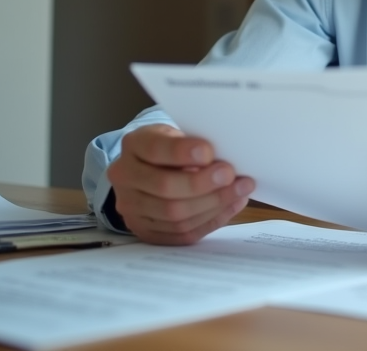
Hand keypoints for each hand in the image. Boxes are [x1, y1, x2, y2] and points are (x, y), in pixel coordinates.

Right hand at [105, 124, 254, 244]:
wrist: (150, 167)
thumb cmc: (172, 146)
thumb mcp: (178, 133)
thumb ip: (193, 143)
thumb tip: (221, 160)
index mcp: (133, 145)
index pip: (154, 149)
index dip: (182, 153)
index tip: (209, 152)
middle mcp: (125, 177)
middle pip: (164, 187)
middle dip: (202, 183)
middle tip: (230, 175)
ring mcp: (132, 208)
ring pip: (174, 215)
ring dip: (213, 204)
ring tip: (241, 191)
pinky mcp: (146, 231)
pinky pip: (181, 233)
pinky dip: (212, 220)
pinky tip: (232, 205)